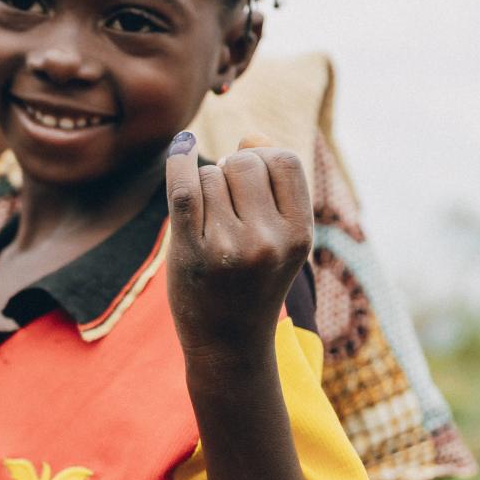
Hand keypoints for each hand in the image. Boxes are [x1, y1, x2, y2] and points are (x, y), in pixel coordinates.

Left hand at [164, 130, 312, 362]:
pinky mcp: (191, 252)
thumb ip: (273, 186)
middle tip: (225, 205)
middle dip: (229, 171)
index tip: (249, 175)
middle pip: (243, 163)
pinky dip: (179, 162)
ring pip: (209, 176)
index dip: (262, 157)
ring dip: (204, 189)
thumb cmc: (253, 282)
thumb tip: (252, 135)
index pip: (283, 161)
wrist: (228, 344)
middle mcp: (269, 241)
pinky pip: (183, 188)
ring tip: (211, 225)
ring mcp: (229, 248)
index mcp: (299, 234)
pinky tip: (181, 147)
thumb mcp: (280, 238)